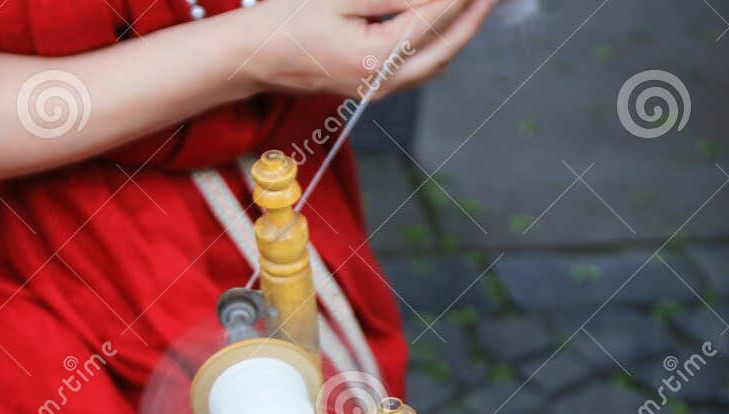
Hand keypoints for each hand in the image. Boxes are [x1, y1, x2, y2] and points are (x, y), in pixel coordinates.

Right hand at [236, 0, 499, 98]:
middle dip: (472, 17)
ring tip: (475, 3)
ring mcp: (378, 90)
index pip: (434, 20)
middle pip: (445, 50)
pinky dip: (438, 45)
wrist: (253, 56)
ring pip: (435, 63)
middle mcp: (381, 83)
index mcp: (373, 59)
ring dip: (459, 33)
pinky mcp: (372, 88)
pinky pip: (418, 69)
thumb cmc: (286, 22)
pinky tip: (445, 23)